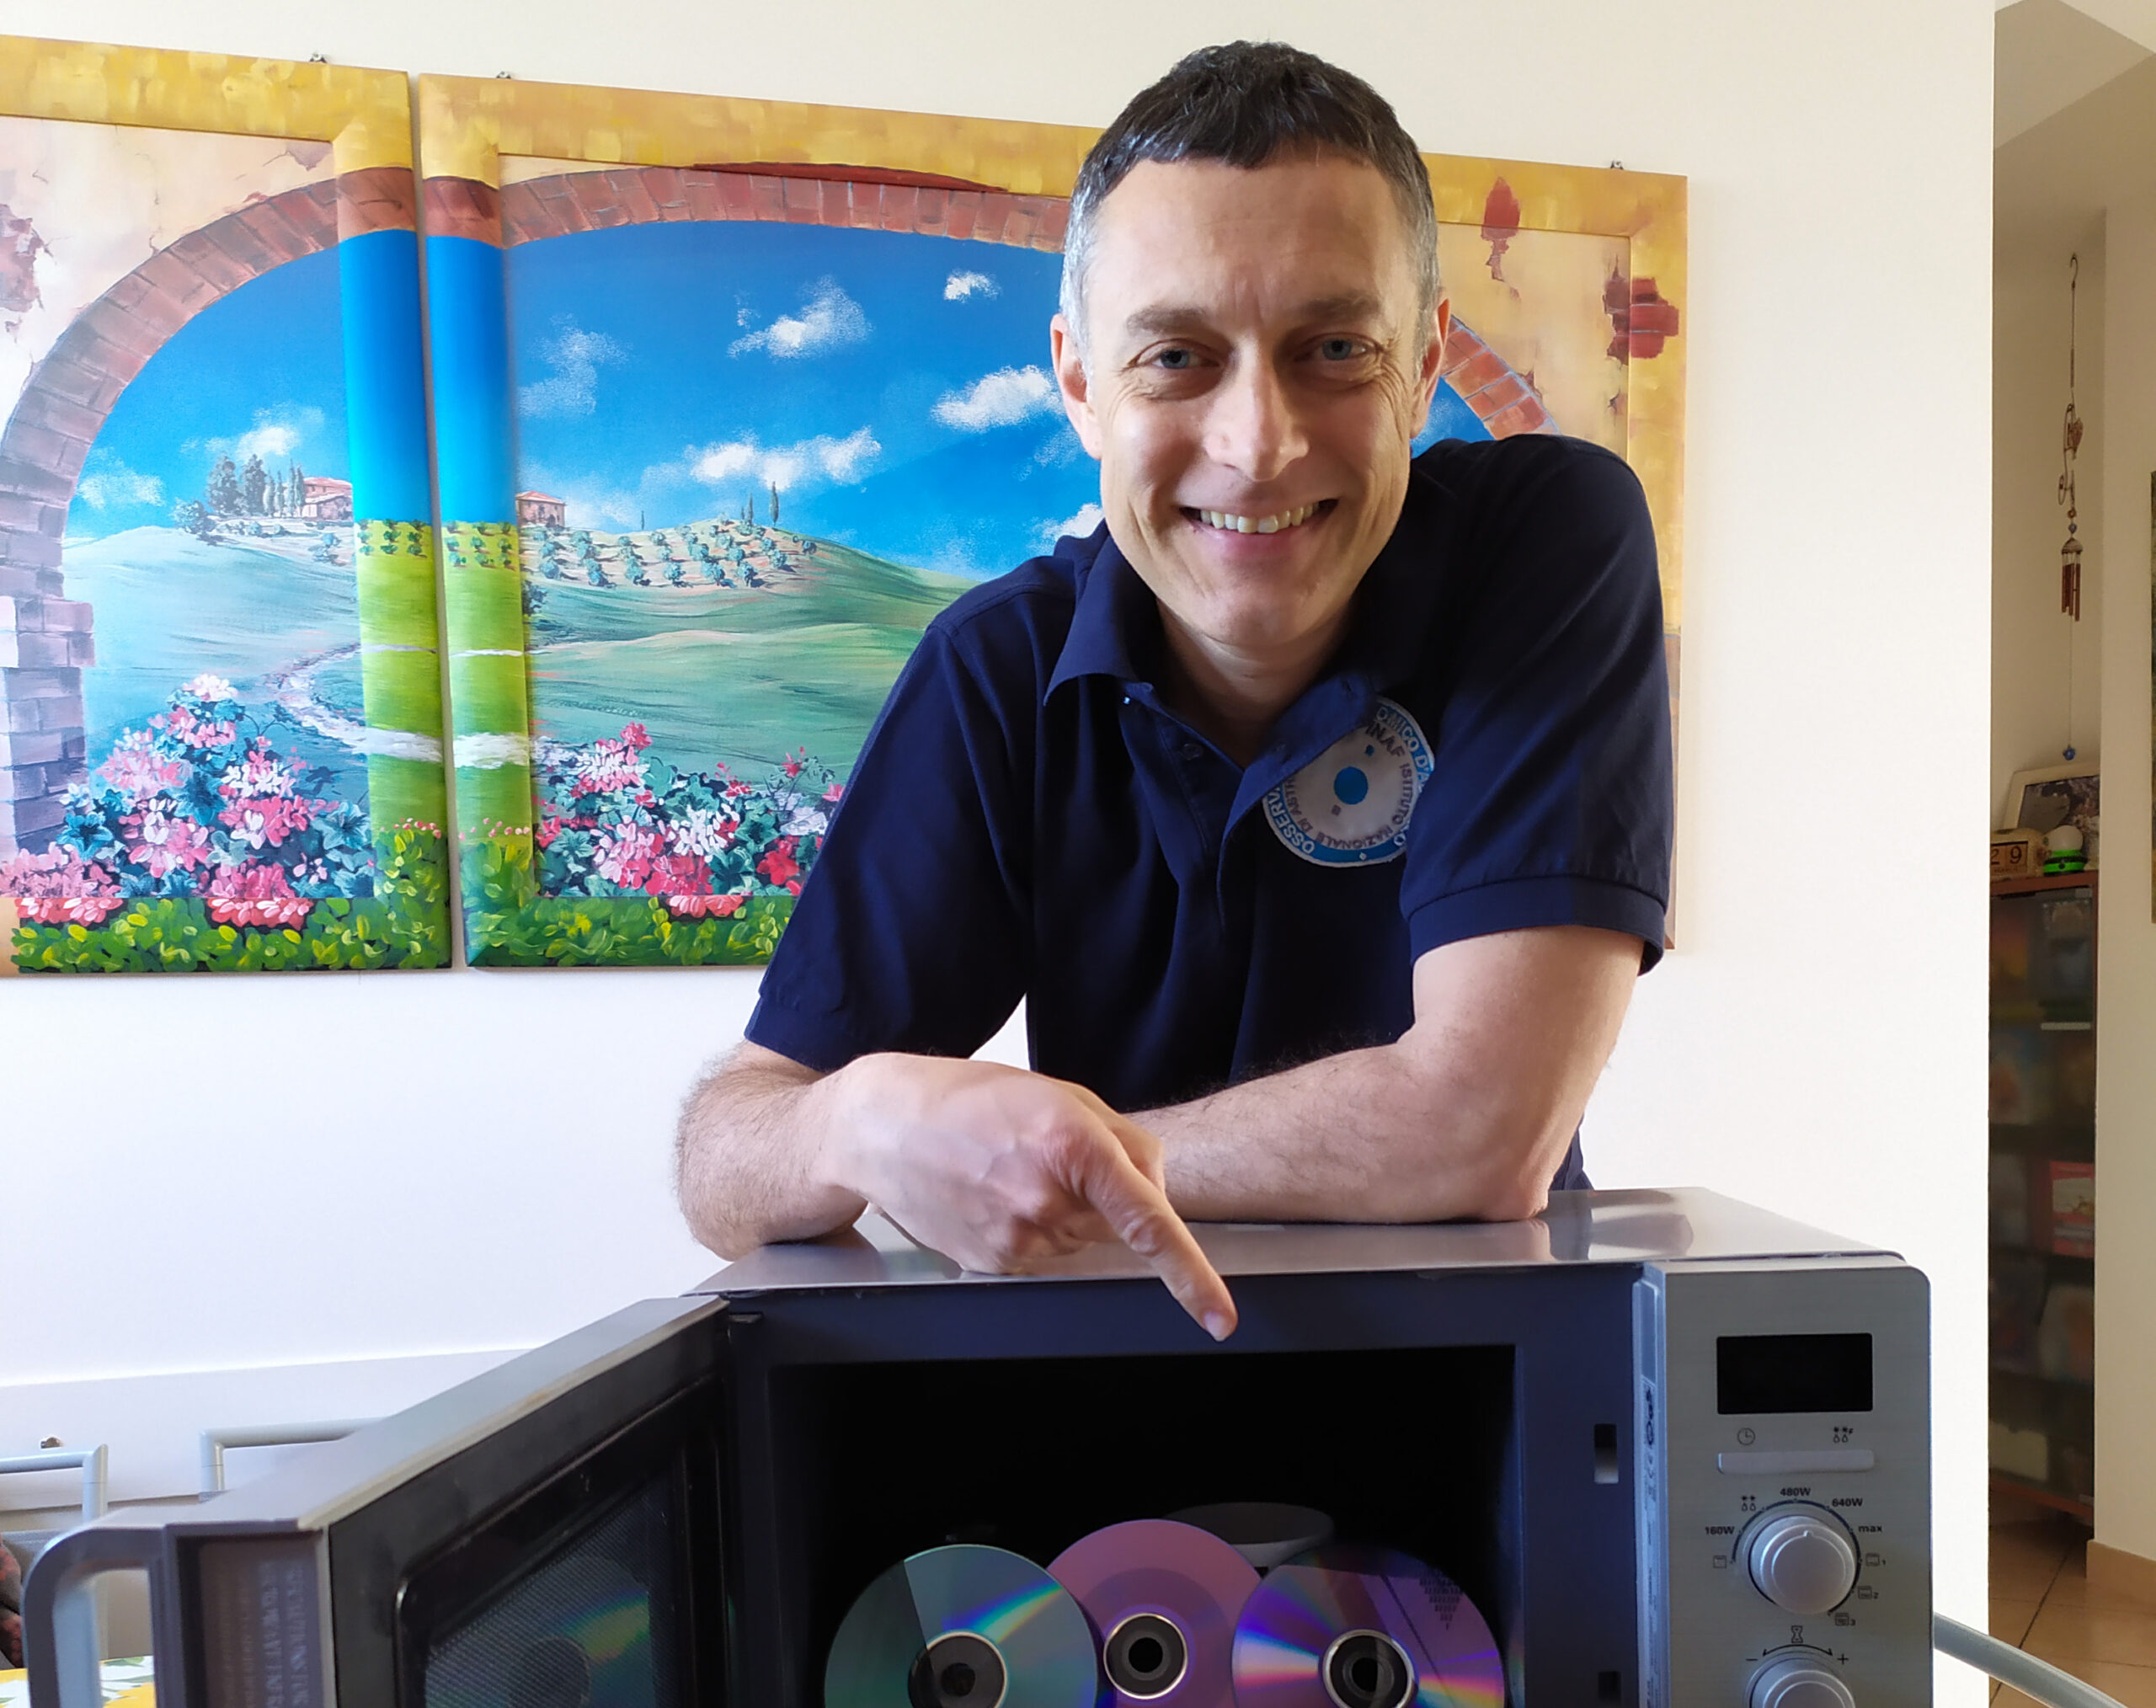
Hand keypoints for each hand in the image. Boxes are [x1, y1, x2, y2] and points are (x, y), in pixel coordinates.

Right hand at [816, 1054, 1237, 1338]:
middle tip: (1045, 1156)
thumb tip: (1158, 1192)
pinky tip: (994, 1196)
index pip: (1148, 1222)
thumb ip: (1125, 1140)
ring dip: (1063, 1212)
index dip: (1191, 1275)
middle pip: (1115, 1223)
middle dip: (1101, 1195)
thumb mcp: (1060, 1093)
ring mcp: (1016, 1240)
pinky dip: (1032, 1229)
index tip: (1220, 1316)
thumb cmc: (970, 1098)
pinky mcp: (992, 1265)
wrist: (884, 1128)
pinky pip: (1042, 1256)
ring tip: (1010, 1171)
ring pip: (1078, 1241)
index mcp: (1071, 1145)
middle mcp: (1045, 1200)